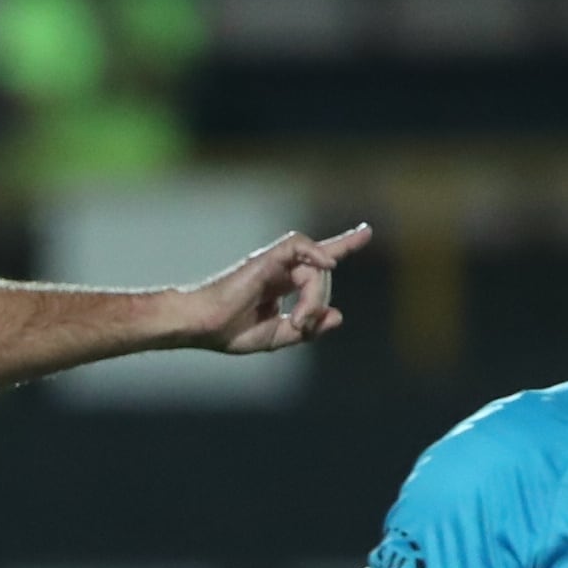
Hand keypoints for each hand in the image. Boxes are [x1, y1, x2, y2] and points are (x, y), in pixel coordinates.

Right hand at [182, 225, 369, 354]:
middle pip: (322, 272)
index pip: (317, 260)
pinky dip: (316, 253)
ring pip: (314, 267)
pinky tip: (327, 263)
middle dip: (320, 300)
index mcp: (280, 283)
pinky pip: (300, 246)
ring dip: (313, 296)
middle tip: (302, 325)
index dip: (343, 245)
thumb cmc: (228, 331)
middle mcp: (280, 268)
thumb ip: (307, 328)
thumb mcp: (275, 336)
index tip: (366, 231)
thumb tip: (337, 316)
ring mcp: (273, 261)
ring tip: (297, 320)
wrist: (201, 326)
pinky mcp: (266, 258)